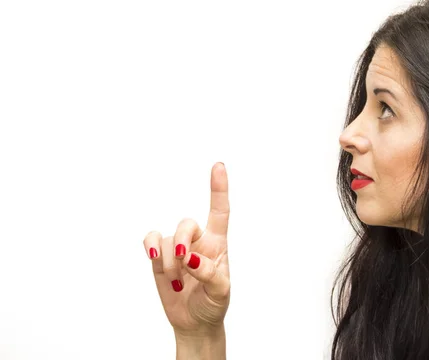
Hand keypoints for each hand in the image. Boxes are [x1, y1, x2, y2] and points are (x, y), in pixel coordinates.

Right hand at [143, 162, 230, 335]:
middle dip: (182, 242)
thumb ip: (209, 273)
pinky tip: (152, 256)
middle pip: (187, 223)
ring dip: (168, 262)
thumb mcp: (220, 292)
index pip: (220, 211)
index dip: (218, 188)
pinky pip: (151, 240)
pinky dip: (150, 247)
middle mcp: (198, 240)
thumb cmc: (213, 304)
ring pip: (167, 238)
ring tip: (177, 281)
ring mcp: (177, 247)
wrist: (195, 322)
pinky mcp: (160, 256)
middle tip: (184, 262)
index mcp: (218, 243)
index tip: (218, 165)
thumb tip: (190, 258)